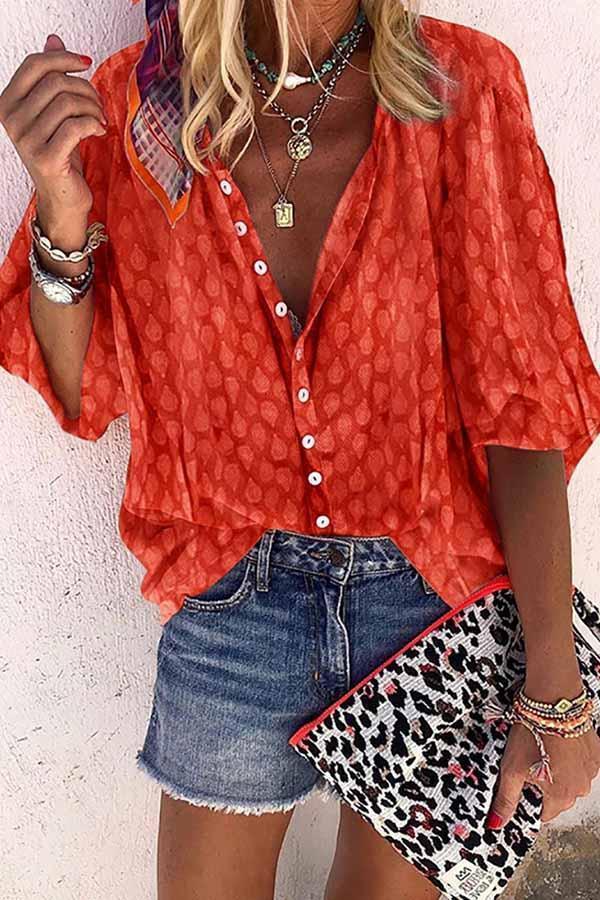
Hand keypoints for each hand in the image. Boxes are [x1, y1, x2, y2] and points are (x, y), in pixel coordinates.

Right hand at [0, 33, 106, 215]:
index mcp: (8, 104)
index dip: (64, 59)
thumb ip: (50, 77)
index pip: (34, 65)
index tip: (87, 64)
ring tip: (100, 120)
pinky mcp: (47, 158)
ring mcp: (27, 141)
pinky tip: (100, 131)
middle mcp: (12, 121)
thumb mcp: (54, 112)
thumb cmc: (61, 154)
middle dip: (85, 89)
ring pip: (68, 103)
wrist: (64, 198)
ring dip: (93, 108)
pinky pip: (77, 125)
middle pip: (56, 82)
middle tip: (98, 106)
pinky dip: (94, 124)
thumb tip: (54, 40)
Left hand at [485, 720, 599, 827]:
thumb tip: (496, 823)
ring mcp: (590, 770)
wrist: (551, 701)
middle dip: (544, 784)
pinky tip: (558, 743)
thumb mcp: (511, 768)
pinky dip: (570, 757)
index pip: (543, 813)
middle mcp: (580, 787)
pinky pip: (581, 764)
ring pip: (571, 780)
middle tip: (531, 759)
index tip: (522, 780)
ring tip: (544, 748)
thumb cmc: (531, 732)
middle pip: (558, 797)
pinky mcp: (596, 753)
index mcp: (560, 796)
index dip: (529, 797)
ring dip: (558, 770)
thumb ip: (506, 800)